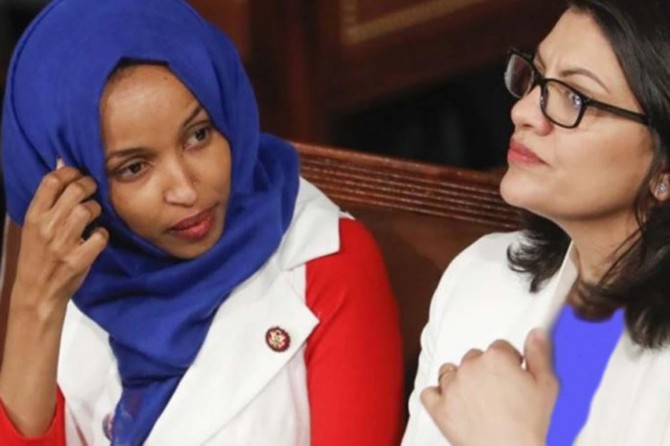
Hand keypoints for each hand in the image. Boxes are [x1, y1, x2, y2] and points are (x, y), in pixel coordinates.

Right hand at [12, 161, 108, 315]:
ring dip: (96, 208)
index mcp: (34, 215)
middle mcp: (47, 226)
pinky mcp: (79, 259)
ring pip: (88, 210)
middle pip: (75, 190)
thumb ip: (49, 199)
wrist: (36, 291)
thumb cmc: (37, 255)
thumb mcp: (35, 225)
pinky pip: (100, 236)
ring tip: (93, 215)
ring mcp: (63, 243)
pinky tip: (97, 237)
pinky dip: (103, 234)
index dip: (70, 172)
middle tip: (94, 189)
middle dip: (90, 185)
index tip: (79, 174)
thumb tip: (62, 164)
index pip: (52, 180)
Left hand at [420, 329, 557, 445]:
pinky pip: (428, 393)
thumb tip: (536, 333)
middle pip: (474, 358)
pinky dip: (437, 397)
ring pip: (450, 372)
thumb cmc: (528, 425)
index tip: (512, 375)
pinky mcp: (439, 408)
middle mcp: (470, 367)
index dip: (509, 362)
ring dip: (459, 380)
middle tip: (496, 392)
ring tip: (475, 399)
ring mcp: (452, 387)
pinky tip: (451, 403)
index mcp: (496, 358)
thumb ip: (539, 354)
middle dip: (484, 371)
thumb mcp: (546, 386)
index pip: (500, 347)